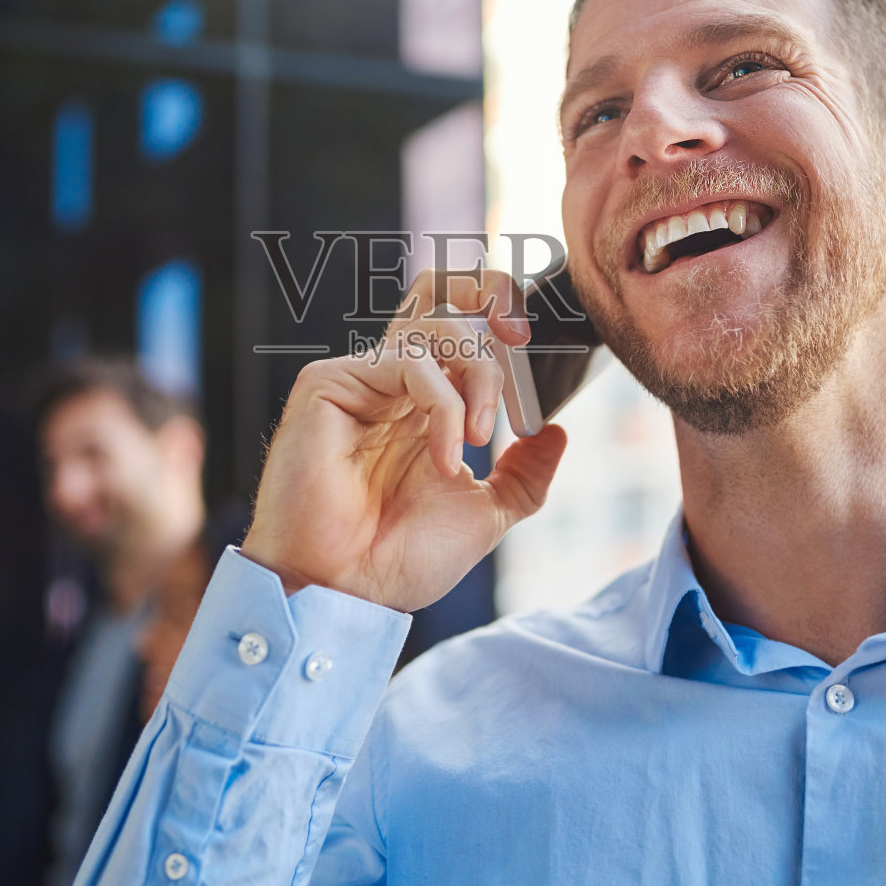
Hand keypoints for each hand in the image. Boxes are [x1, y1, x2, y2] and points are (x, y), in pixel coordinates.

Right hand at [240, 269, 567, 612]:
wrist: (350, 592)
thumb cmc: (400, 560)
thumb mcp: (485, 513)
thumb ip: (523, 472)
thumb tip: (555, 431)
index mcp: (424, 406)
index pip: (462, 329)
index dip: (500, 317)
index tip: (534, 354)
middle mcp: (392, 383)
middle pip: (441, 293)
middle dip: (492, 295)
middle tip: (519, 338)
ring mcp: (361, 379)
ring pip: (434, 324)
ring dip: (477, 373)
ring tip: (477, 436)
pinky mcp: (329, 382)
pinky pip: (407, 361)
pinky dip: (442, 405)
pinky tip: (445, 454)